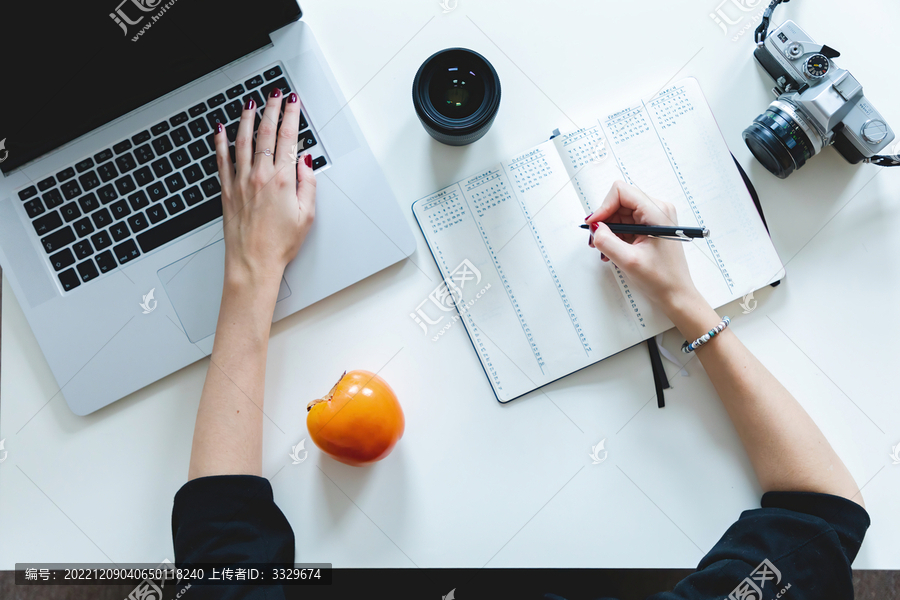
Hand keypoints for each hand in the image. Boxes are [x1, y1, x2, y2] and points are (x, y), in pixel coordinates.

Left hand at [213, 89, 315, 291]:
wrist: (253, 263)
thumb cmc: (280, 245)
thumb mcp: (307, 215)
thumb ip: (308, 184)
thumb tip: (305, 162)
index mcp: (282, 181)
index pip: (289, 139)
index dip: (292, 116)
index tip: (293, 102)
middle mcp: (260, 176)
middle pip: (266, 133)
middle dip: (271, 109)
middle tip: (274, 95)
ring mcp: (240, 182)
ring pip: (242, 140)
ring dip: (247, 118)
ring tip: (251, 104)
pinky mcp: (226, 191)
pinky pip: (222, 159)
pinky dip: (220, 141)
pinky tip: (220, 129)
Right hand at [586, 181, 699, 314]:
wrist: (676, 294)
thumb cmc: (661, 279)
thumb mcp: (628, 261)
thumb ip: (607, 241)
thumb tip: (594, 227)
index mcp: (657, 212)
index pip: (621, 192)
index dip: (603, 207)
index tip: (594, 225)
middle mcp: (657, 209)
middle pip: (619, 201)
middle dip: (604, 220)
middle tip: (596, 241)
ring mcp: (654, 218)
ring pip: (620, 213)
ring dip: (608, 230)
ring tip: (605, 250)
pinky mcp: (650, 226)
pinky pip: (626, 223)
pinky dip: (615, 235)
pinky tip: (614, 250)